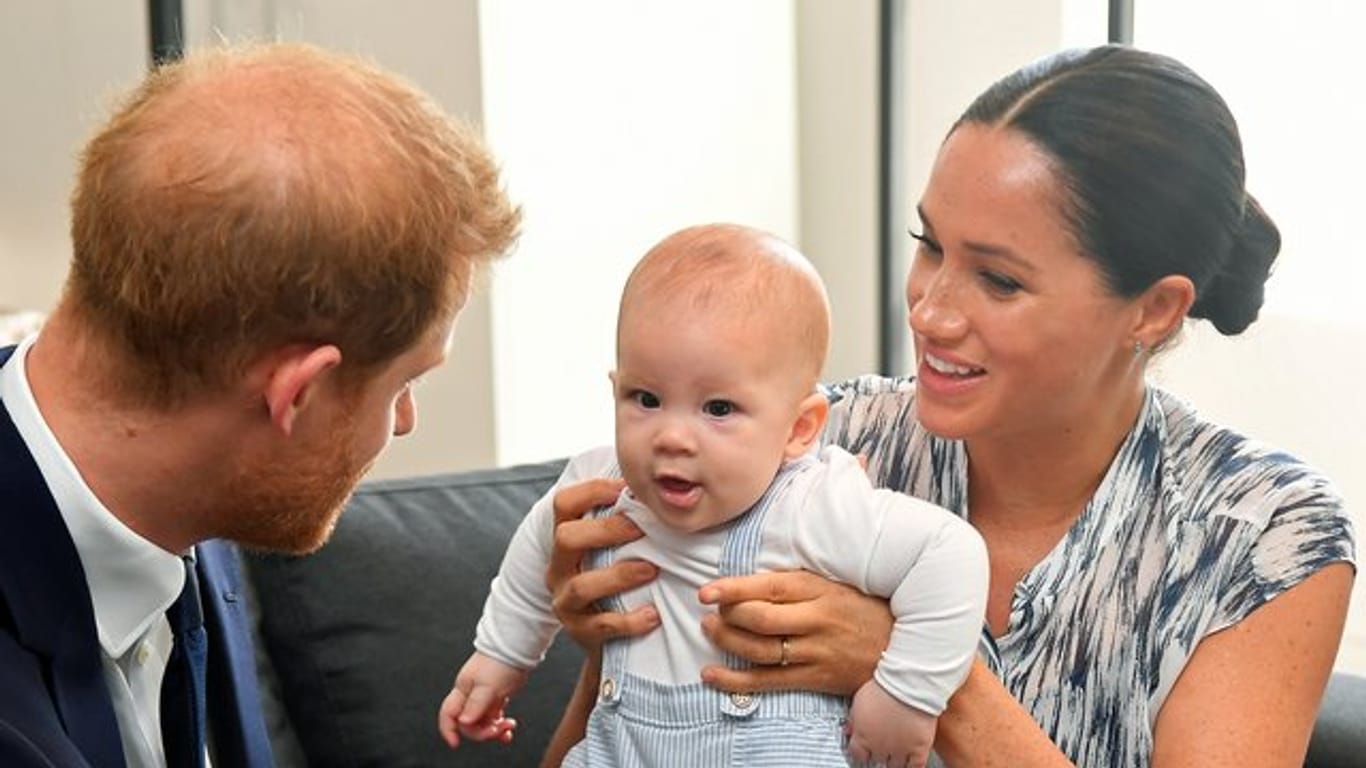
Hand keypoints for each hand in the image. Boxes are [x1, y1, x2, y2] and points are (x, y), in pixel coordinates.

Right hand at [437, 651, 526, 747]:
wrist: (517, 647)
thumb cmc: (501, 662)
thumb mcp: (488, 686)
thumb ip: (476, 705)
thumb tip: (464, 722)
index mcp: (463, 690)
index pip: (449, 714)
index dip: (448, 730)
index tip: (456, 744)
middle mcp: (470, 695)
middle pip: (468, 723)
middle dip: (483, 731)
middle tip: (500, 729)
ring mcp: (483, 696)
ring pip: (482, 722)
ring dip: (494, 729)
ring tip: (509, 726)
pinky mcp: (495, 696)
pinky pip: (494, 717)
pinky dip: (500, 724)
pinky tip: (509, 725)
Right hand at [546, 477, 660, 649]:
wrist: (606, 636)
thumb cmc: (616, 578)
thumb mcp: (611, 548)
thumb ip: (625, 519)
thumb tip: (658, 485)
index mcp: (566, 540)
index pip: (564, 504)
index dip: (592, 491)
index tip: (625, 487)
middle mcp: (559, 567)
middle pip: (566, 538)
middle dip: (605, 530)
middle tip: (641, 527)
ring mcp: (565, 601)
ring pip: (581, 585)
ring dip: (619, 575)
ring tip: (652, 570)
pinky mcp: (580, 632)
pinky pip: (601, 626)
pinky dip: (629, 621)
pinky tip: (653, 614)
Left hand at [696, 570, 891, 694]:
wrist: (904, 648)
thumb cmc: (865, 609)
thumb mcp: (836, 583)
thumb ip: (798, 582)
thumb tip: (753, 578)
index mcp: (819, 590)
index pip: (769, 587)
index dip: (733, 589)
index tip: (707, 591)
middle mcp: (816, 620)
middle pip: (759, 619)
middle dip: (727, 616)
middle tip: (710, 612)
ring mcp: (815, 652)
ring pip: (759, 650)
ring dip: (726, 642)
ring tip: (709, 632)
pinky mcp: (815, 678)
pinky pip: (768, 682)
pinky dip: (736, 680)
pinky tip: (712, 675)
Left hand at [847, 681, 935, 767]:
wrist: (908, 684)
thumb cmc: (884, 688)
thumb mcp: (859, 700)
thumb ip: (853, 719)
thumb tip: (848, 730)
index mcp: (863, 736)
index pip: (857, 755)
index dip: (861, 753)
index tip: (864, 751)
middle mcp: (879, 746)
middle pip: (877, 759)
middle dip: (879, 752)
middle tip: (883, 744)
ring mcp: (900, 749)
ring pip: (895, 765)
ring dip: (895, 759)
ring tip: (897, 750)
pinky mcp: (919, 748)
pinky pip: (915, 767)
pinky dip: (913, 767)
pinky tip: (911, 763)